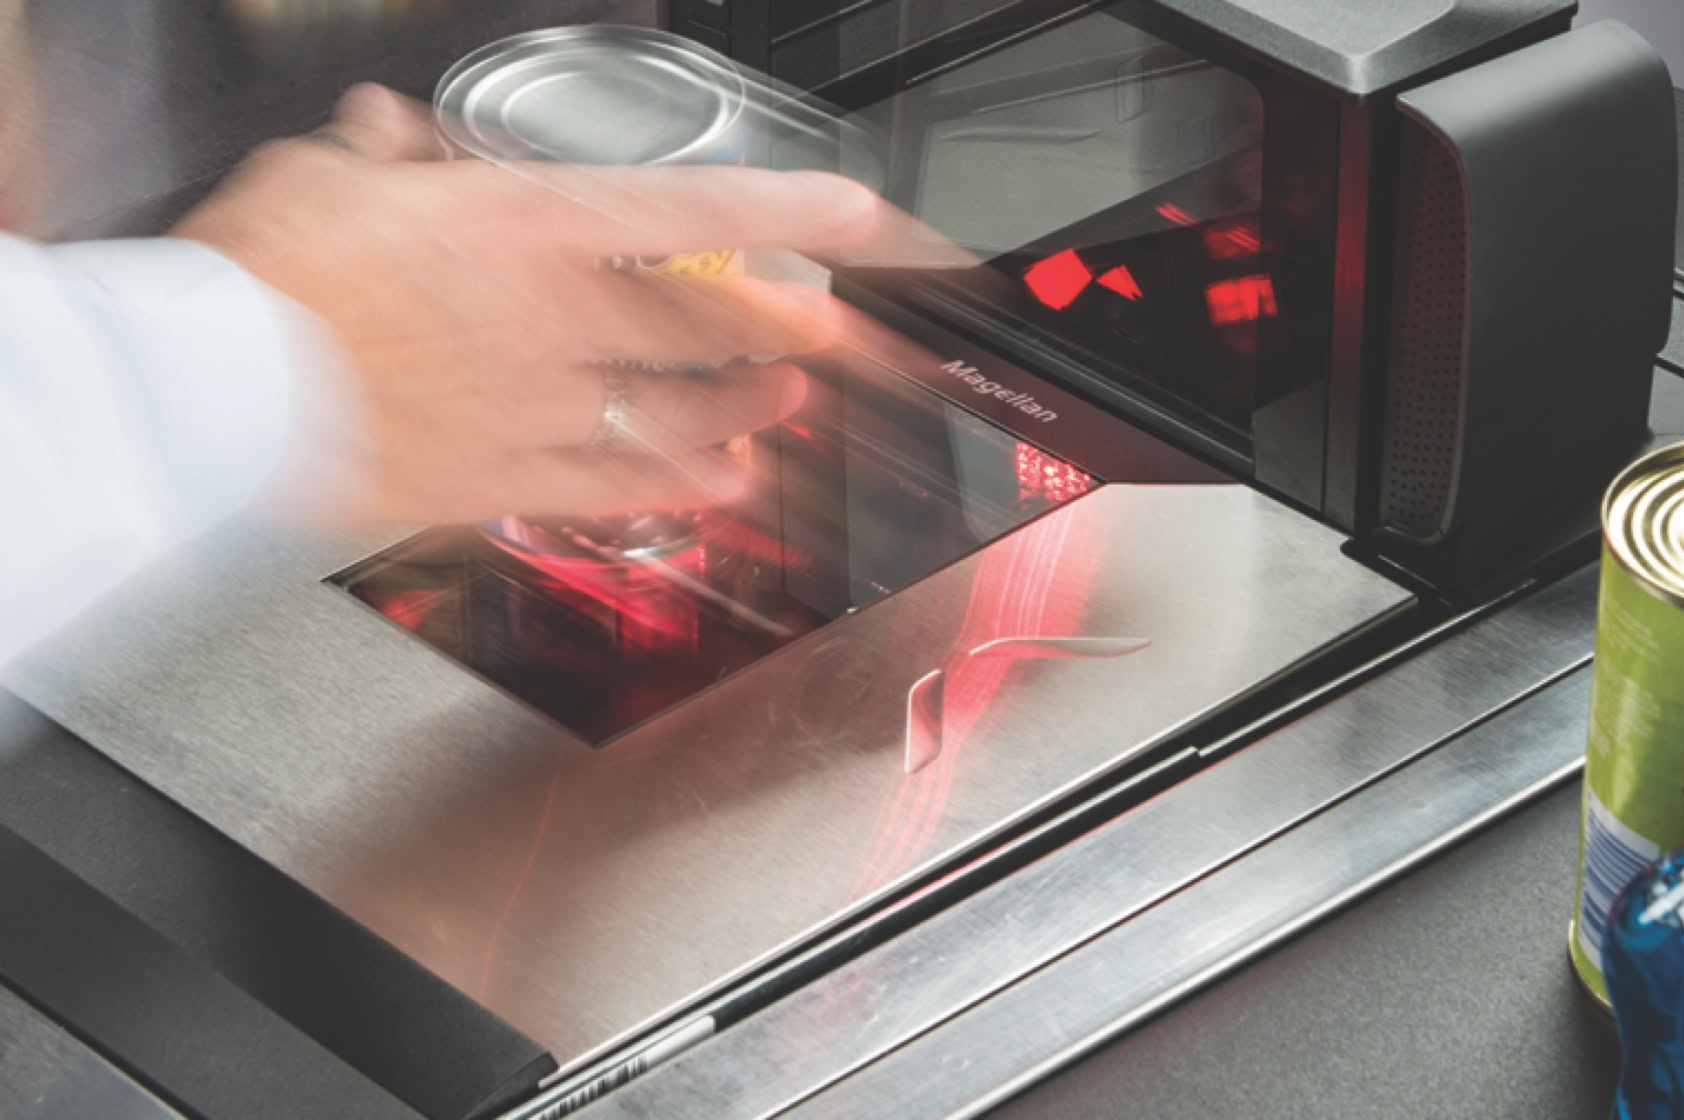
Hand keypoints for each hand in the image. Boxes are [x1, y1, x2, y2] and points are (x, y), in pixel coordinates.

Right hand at [171, 82, 882, 524]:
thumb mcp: (324, 175)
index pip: (695, 210)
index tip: (862, 215)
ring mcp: (543, 409)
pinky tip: (724, 490)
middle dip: (782, 330)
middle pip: (710, 327)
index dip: (791, 211)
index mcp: (528, 229)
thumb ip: (385, 155)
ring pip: (684, 414)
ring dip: (748, 411)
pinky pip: (622, 489)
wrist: (210, 398)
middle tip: (824, 333)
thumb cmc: (262, 281)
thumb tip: (393, 132)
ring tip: (784, 408)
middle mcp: (558, 321)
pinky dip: (684, 490)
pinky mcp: (509, 482)